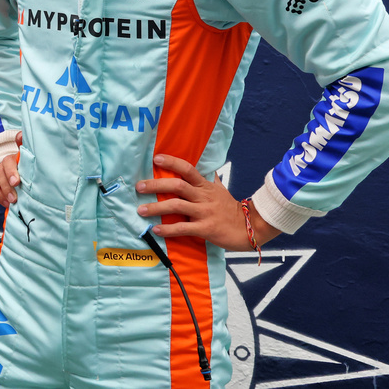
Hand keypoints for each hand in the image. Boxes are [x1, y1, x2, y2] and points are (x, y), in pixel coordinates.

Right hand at [0, 130, 22, 207]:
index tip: (16, 182)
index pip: (9, 162)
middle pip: (1, 173)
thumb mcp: (30, 155)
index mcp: (14, 157)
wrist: (22, 163)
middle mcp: (5, 164)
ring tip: (12, 202)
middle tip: (14, 198)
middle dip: (7, 186)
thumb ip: (26, 147)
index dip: (11, 172)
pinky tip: (6, 204)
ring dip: (3, 193)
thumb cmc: (29, 161)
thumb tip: (20, 135)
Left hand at [135, 154, 279, 249]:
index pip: (187, 169)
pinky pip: (183, 228)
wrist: (249, 228)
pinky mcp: (206, 229)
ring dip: (156, 208)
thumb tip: (204, 166)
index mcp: (205, 186)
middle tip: (139, 186)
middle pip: (177, 186)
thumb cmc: (230, 209)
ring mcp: (204, 212)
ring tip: (141, 210)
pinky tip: (156, 230)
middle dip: (156, 185)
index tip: (156, 159)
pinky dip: (168, 229)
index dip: (172, 162)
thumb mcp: (220, 190)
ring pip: (177, 206)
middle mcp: (203, 197)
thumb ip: (210, 179)